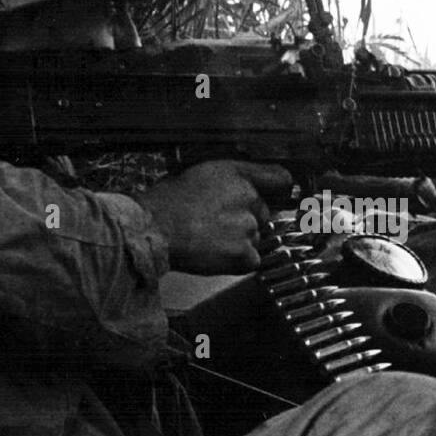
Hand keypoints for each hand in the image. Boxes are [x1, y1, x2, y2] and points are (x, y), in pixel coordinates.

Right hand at [141, 160, 292, 273]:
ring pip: (255, 238)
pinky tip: (214, 254)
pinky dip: (237, 262)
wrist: (153, 228)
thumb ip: (227, 180)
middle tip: (218, 225)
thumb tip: (239, 188)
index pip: (280, 178)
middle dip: (247, 221)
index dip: (281, 188)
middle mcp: (248, 197)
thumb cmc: (166, 203)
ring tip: (209, 239)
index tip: (282, 195)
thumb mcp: (197, 174)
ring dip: (238, 242)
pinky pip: (251, 260)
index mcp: (236, 174)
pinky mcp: (244, 253)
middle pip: (263, 214)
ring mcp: (249, 227)